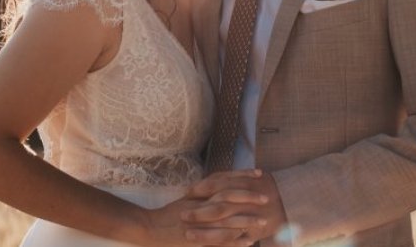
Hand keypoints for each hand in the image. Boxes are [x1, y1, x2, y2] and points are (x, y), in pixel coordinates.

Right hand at [141, 170, 268, 246]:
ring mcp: (199, 224)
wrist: (149, 229)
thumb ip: (204, 194)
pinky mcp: (197, 240)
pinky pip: (219, 242)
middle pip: (227, 199)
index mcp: (198, 194)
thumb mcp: (186, 200)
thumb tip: (223, 187)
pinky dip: (234, 241)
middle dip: (248, 198)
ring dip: (246, 221)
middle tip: (266, 198)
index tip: (258, 174)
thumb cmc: (168, 215)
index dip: (241, 176)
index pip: (223, 181)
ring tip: (263, 222)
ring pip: (226, 221)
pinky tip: (248, 241)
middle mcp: (199, 207)